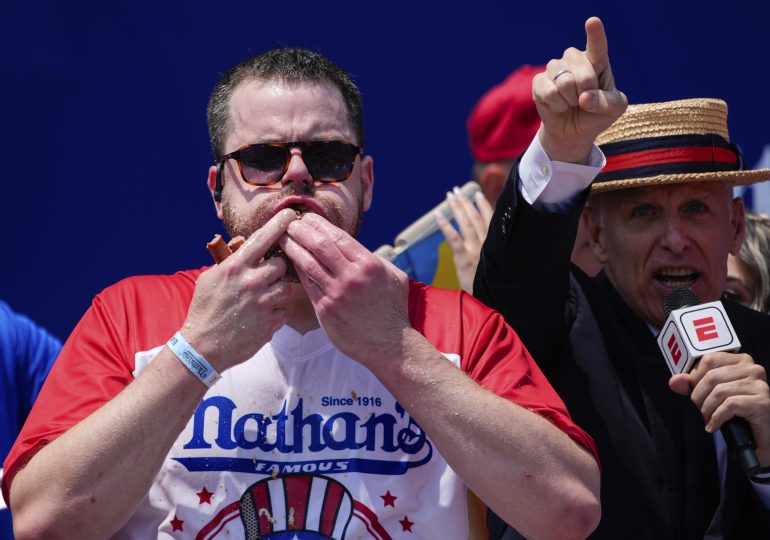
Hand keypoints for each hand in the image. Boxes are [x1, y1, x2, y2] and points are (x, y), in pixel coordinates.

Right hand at [182, 209, 297, 370]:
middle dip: (276, 269)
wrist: (203, 347)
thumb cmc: (204, 309)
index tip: (291, 214)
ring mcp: (263, 303)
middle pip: (281, 264)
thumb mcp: (210, 278)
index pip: (263, 238)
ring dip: (276, 291)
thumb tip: (246, 242)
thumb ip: (230, 259)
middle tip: (264, 277)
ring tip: (259, 300)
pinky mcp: (271, 322)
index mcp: (235, 267)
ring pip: (285, 288)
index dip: (279, 224)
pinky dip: (275, 312)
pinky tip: (260, 317)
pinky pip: (284, 310)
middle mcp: (252, 282)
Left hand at [279, 212, 410, 364]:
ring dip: (293, 248)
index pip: (338, 236)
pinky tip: (290, 262)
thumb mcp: (394, 277)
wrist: (389, 344)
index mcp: (369, 264)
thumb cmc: (393, 309)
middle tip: (290, 223)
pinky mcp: (325, 310)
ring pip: (308, 264)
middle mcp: (351, 276)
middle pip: (319, 245)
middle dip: (302, 230)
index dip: (319, 224)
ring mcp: (336, 294)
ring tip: (283, 238)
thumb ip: (376, 260)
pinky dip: (298, 271)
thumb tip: (359, 248)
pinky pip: (307, 285)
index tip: (308, 217)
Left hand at [435, 188, 492, 292]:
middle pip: (476, 218)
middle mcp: (487, 244)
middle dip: (466, 202)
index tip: (477, 194)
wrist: (492, 301)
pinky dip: (446, 226)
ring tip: (450, 195)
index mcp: (495, 245)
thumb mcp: (498, 266)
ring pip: (466, 224)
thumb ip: (494, 252)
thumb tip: (489, 242)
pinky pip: (454, 239)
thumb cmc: (495, 285)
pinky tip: (438, 215)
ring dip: (458, 208)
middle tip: (456, 190)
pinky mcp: (464, 259)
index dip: (483, 206)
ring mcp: (475, 251)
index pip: (490, 220)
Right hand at [533, 16, 626, 162]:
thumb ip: (606, 102)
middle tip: (585, 99)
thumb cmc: (596, 115)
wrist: (573, 131)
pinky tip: (559, 106)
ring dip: (571, 100)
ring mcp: (555, 68)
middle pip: (583, 71)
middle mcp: (574, 59)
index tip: (592, 22)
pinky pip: (549, 92)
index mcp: (596, 60)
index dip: (594, 33)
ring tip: (572, 102)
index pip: (597, 45)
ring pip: (564, 82)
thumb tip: (583, 98)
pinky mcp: (538, 81)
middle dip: (587, 91)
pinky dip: (558, 106)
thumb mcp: (614, 110)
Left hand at [670, 351, 769, 464]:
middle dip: (699, 396)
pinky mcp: (763, 402)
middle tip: (701, 410)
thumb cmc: (736, 413)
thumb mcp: (710, 395)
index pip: (708, 359)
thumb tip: (674, 381)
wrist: (760, 438)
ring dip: (707, 409)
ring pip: (719, 391)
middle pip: (711, 376)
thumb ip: (692, 385)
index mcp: (740, 360)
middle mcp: (753, 369)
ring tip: (708, 419)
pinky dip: (717, 417)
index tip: (694, 393)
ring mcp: (760, 385)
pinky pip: (729, 405)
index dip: (695, 377)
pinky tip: (714, 426)